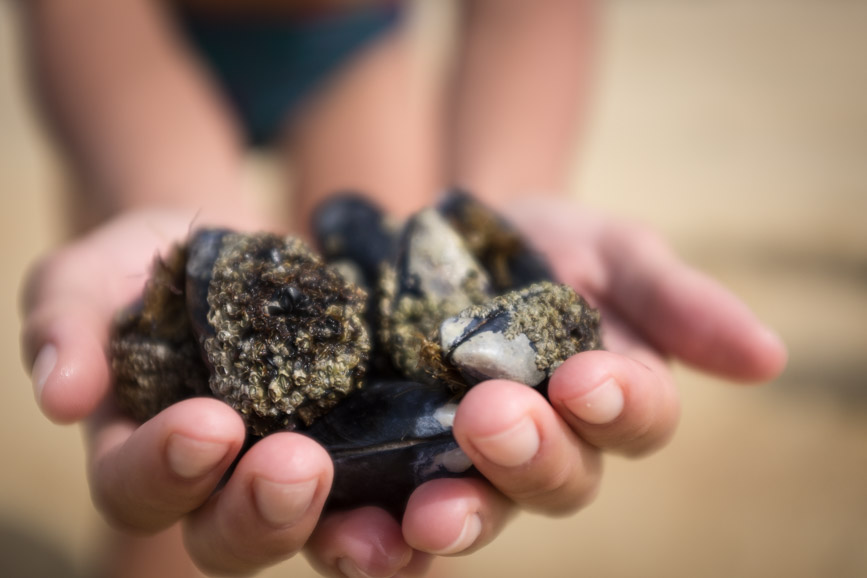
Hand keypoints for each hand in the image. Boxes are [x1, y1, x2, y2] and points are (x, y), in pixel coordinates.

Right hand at [19, 208, 435, 576]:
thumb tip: (61, 394)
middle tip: (296, 466)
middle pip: (235, 537)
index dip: (165, 470)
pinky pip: (399, 493)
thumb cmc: (157, 264)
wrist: (244, 244)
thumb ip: (68, 321)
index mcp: (149, 455)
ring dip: (359, 539)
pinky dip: (429, 500)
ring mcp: (306, 474)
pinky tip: (457, 485)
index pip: (140, 489)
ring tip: (395, 522)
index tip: (208, 424)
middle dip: (263, 512)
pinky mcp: (372, 449)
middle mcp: (226, 485)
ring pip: (327, 538)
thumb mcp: (98, 273)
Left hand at [398, 197, 786, 554]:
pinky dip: (378, 533)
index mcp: (608, 400)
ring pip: (479, 512)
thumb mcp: (609, 252)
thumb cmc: (543, 249)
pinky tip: (355, 527)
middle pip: (557, 480)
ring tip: (425, 512)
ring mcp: (469, 463)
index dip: (619, 406)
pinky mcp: (397, 465)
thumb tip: (767, 356)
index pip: (635, 420)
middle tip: (492, 418)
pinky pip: (392, 517)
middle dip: (531, 456)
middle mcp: (548, 447)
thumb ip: (675, 300)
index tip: (586, 378)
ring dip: (458, 518)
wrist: (443, 242)